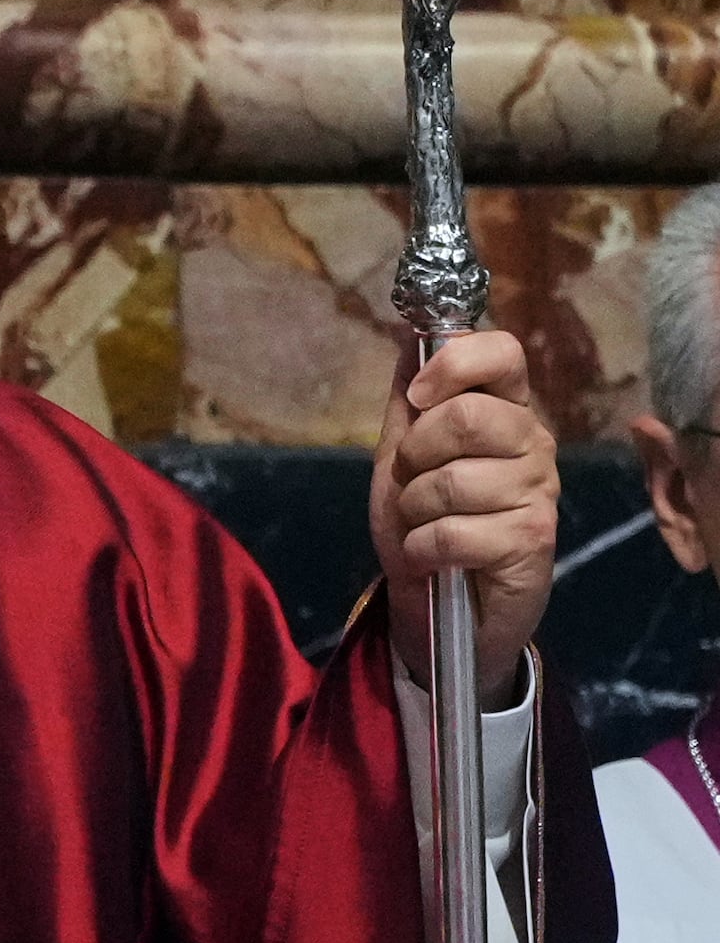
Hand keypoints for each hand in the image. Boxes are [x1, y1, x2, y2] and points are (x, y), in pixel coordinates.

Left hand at [370, 330, 559, 706]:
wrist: (440, 606)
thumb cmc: (425, 522)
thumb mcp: (403, 456)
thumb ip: (410, 402)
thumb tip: (410, 336)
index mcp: (505, 410)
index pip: (503, 352)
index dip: (453, 364)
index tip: (419, 396)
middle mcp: (532, 443)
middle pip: (467, 416)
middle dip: (415, 454)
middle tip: (415, 482)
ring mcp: (539, 491)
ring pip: (452, 480)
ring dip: (415, 509)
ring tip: (427, 524)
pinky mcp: (534, 540)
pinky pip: (454, 531)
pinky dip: (424, 547)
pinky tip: (435, 556)